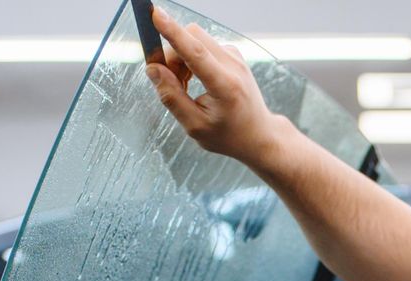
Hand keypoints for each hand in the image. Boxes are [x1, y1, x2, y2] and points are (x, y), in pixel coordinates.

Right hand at [144, 6, 286, 163]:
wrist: (258, 134)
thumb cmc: (227, 135)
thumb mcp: (195, 126)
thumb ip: (172, 97)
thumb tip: (153, 69)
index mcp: (225, 86)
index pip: (196, 52)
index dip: (173, 32)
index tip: (156, 15)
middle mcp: (233, 65)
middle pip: (193, 37)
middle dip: (172, 54)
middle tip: (172, 82)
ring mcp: (235, 56)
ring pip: (196, 39)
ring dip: (181, 58)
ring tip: (185, 86)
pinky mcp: (232, 53)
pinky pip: (203, 44)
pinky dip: (192, 58)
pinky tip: (196, 80)